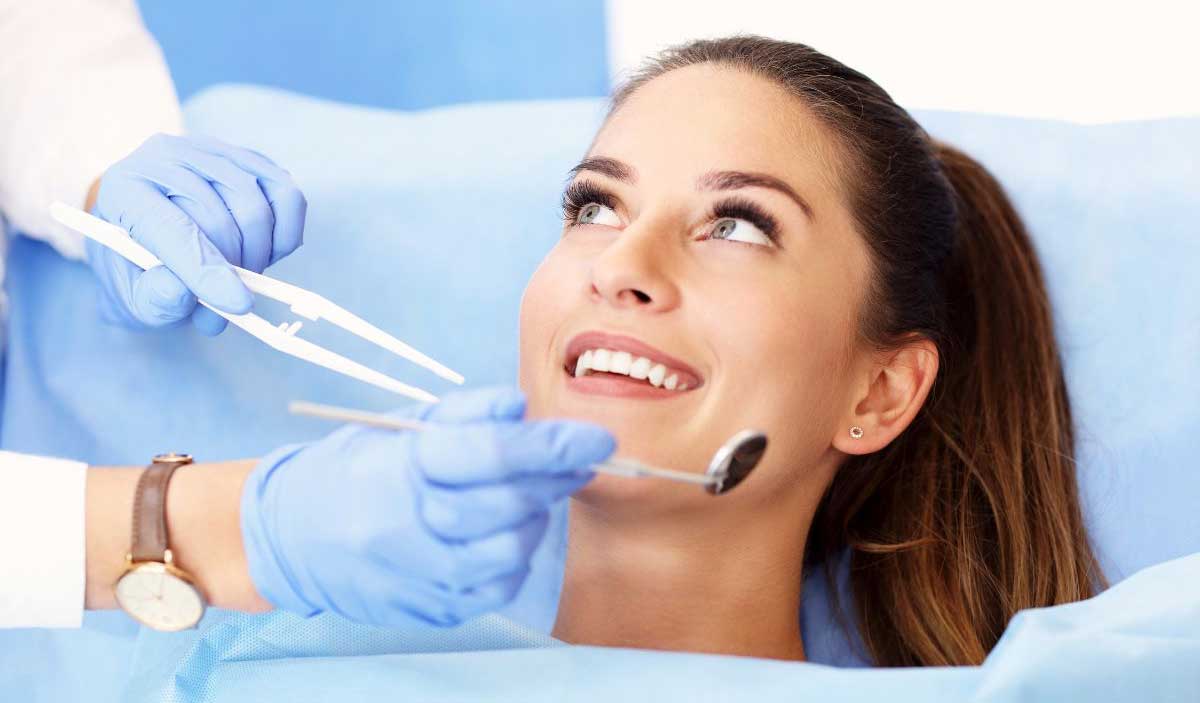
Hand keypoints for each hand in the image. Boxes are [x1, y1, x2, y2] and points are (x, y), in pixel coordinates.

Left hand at [87, 133, 305, 334]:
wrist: (151, 235)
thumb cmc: (142, 270)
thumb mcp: (135, 298)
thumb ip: (155, 299)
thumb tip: (184, 292)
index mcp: (124, 191)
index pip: (172, 227)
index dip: (206, 268)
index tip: (238, 303)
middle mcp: (164, 157)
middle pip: (219, 218)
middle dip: (234, 271)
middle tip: (226, 303)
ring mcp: (211, 151)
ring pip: (256, 207)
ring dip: (259, 255)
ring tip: (240, 275)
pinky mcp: (249, 157)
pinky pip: (287, 196)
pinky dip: (286, 234)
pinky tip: (265, 250)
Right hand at [240, 387, 613, 626]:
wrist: (291, 536)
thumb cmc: (356, 469)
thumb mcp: (402, 423)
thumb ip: (466, 412)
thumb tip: (522, 406)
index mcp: (403, 466)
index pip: (493, 454)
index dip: (553, 445)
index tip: (599, 438)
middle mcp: (408, 524)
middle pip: (510, 504)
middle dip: (554, 479)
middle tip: (575, 459)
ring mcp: (418, 574)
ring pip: (511, 551)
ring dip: (534, 519)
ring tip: (525, 495)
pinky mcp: (429, 608)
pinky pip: (497, 588)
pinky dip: (513, 558)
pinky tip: (499, 533)